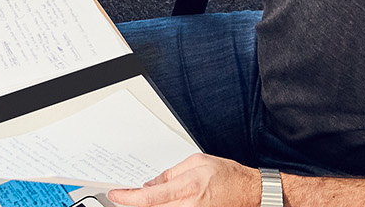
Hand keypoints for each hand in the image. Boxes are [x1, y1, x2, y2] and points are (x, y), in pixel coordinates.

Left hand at [108, 155, 260, 206]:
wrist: (249, 192)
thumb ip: (170, 174)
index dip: (128, 198)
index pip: (149, 197)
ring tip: (140, 196)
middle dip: (135, 201)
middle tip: (123, 193)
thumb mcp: (196, 162)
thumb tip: (151, 184)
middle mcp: (188, 206)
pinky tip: (159, 201)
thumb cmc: (227, 176)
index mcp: (187, 188)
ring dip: (149, 205)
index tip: (115, 194)